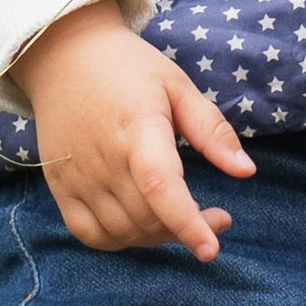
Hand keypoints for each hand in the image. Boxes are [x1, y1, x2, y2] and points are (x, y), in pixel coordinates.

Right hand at [14, 0, 253, 257]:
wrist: (64, 57)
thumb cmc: (129, 69)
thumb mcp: (178, 86)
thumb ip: (212, 130)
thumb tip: (247, 172)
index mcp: (137, 128)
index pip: (159, 187)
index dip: (186, 223)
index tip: (211, 249)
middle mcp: (103, 157)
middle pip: (147, 217)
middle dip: (188, 230)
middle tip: (218, 217)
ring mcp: (77, 175)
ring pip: (122, 232)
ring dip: (158, 237)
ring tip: (182, 218)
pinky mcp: (59, 185)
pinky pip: (89, 234)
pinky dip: (120, 241)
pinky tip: (143, 226)